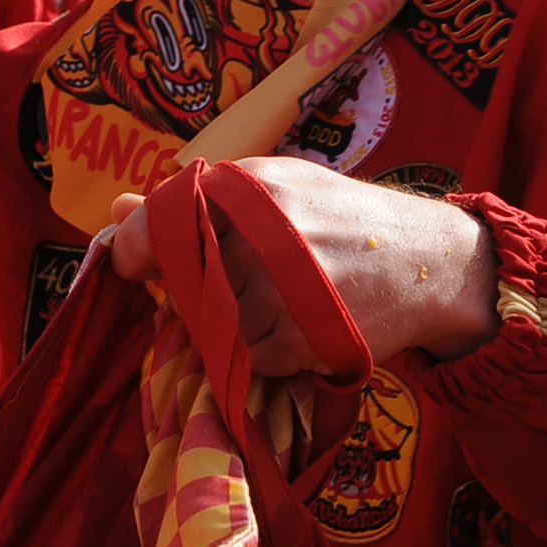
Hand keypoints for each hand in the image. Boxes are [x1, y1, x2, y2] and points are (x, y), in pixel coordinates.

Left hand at [108, 157, 498, 377]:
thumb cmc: (346, 221)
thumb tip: (117, 208)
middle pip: (183, 280)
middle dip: (193, 292)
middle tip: (231, 289)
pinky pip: (247, 359)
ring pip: (212, 326)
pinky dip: (262, 354)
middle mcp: (261, 232)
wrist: (429, 264)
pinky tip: (295, 330)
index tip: (137, 265)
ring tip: (276, 306)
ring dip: (230, 327)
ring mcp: (279, 289)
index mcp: (253, 187)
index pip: (163, 217)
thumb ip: (198, 199)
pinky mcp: (298, 338)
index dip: (140, 246)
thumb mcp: (279, 189)